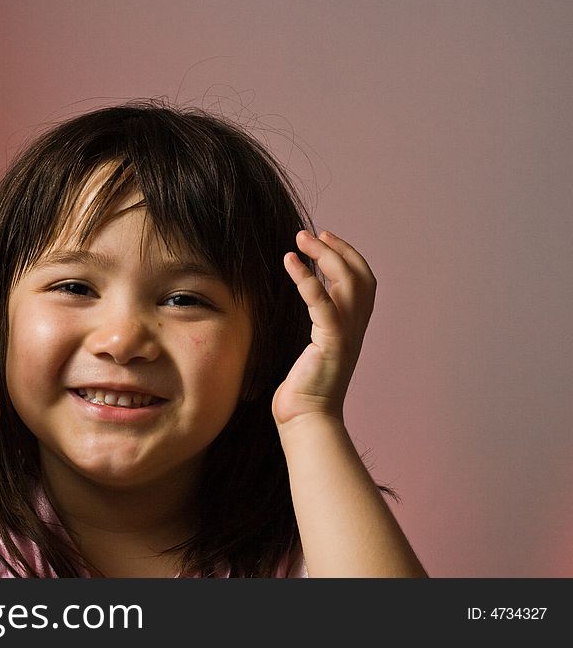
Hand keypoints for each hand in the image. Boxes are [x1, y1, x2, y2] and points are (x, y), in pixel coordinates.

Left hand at [272, 230, 375, 431]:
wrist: (308, 420)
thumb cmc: (304, 390)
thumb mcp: (313, 349)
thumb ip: (316, 325)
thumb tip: (304, 304)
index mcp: (352, 328)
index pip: (362, 281)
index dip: (347, 255)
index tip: (325, 238)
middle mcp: (355, 328)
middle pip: (359, 276)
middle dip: (336, 249)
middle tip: (308, 233)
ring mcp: (346, 335)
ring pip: (346, 282)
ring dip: (324, 255)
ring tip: (300, 240)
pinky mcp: (331, 343)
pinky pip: (322, 303)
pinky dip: (308, 278)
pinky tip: (291, 262)